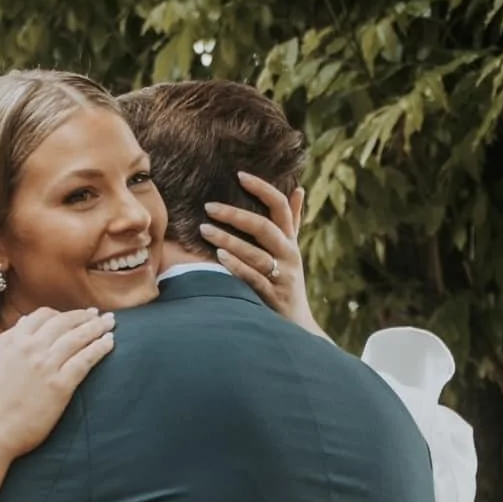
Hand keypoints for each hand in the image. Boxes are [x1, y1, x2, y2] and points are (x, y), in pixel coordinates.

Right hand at [0, 308, 114, 492]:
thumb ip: (4, 342)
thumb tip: (21, 325)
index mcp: (14, 342)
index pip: (41, 316)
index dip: (59, 314)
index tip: (70, 317)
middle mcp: (32, 348)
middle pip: (64, 323)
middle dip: (83, 316)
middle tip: (97, 315)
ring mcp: (47, 366)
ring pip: (77, 337)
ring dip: (96, 327)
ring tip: (110, 323)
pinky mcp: (60, 386)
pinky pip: (85, 360)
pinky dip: (99, 348)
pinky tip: (110, 342)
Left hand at [199, 173, 325, 337]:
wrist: (298, 326)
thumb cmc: (288, 284)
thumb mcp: (292, 252)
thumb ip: (293, 222)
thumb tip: (298, 189)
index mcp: (290, 241)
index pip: (280, 206)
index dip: (262, 188)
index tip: (240, 175)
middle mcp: (289, 255)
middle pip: (264, 227)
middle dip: (235, 215)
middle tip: (208, 207)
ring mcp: (282, 276)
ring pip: (256, 253)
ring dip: (229, 240)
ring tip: (204, 230)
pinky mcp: (273, 297)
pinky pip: (253, 278)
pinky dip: (237, 267)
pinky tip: (219, 258)